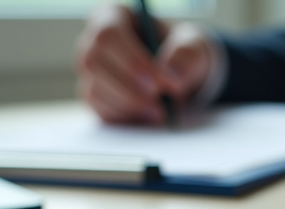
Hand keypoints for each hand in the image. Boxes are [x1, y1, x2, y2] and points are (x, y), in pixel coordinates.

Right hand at [75, 4, 213, 123]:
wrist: (177, 76)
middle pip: (94, 64)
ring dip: (128, 105)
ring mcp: (90, 72)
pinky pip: (100, 110)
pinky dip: (125, 117)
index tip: (157, 83)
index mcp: (114, 16)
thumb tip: (173, 78)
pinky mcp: (94, 97)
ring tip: (159, 112)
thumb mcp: (193, 47)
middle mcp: (94, 42)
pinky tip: (147, 116)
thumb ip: (188, 56)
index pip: (109, 35)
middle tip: (159, 105)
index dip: (131, 61)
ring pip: (94, 90)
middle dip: (128, 89)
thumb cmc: (180, 52)